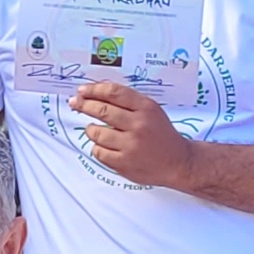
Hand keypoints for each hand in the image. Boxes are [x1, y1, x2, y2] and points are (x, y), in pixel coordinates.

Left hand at [70, 81, 193, 189]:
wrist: (178, 162)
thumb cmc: (161, 134)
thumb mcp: (151, 111)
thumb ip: (128, 102)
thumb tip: (96, 94)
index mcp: (146, 108)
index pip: (114, 93)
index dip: (94, 90)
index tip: (82, 90)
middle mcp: (138, 125)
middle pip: (102, 110)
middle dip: (84, 105)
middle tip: (75, 104)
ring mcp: (131, 145)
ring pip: (97, 133)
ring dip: (91, 129)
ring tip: (94, 129)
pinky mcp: (124, 163)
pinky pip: (99, 152)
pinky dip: (98, 148)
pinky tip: (104, 146)